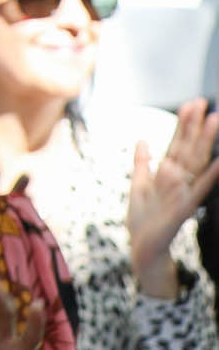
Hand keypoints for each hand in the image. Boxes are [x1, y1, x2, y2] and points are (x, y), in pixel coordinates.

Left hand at [129, 99, 218, 298]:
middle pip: (188, 147)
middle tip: (205, 102)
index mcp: (167, 173)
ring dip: (205, 142)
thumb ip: (142, 162)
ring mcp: (182, 191)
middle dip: (196, 125)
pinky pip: (197, 190)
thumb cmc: (143, 217)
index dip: (183, 123)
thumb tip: (142, 140)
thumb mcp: (138, 184)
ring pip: (195, 162)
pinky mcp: (183, 208)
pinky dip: (209, 176)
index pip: (178, 142)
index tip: (191, 102)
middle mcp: (178, 179)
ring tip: (215, 122)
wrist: (142, 246)